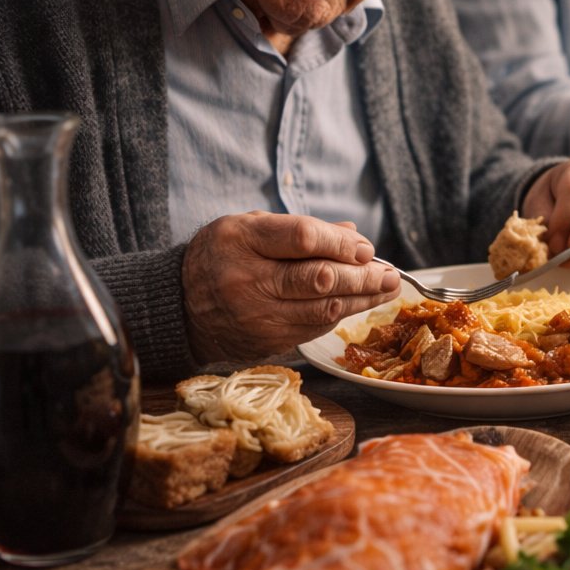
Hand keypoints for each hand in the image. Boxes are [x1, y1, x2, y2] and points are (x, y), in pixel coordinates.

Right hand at [182, 212, 400, 364]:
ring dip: (361, 300)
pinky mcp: (265, 341)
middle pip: (318, 279)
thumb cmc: (220, 256)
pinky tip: (358, 306)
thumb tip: (352, 235)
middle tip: (390, 272)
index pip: (302, 239)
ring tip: (386, 289)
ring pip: (322, 310)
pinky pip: (312, 329)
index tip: (365, 248)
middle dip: (361, 276)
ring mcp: (256, 316)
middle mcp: (247, 279)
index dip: (340, 244)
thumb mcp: (249, 227)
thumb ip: (299, 229)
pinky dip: (339, 316)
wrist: (179, 306)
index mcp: (241, 240)